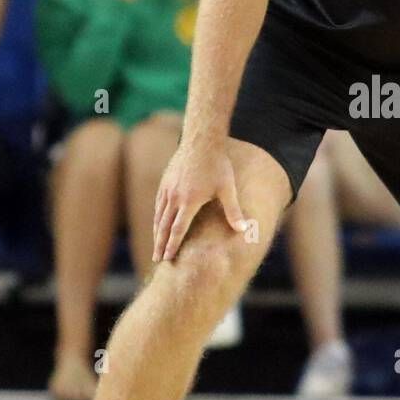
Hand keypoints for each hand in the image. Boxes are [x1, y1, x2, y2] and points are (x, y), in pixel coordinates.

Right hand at [153, 137, 247, 261]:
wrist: (201, 141)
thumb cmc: (218, 165)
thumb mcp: (227, 189)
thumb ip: (234, 211)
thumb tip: (243, 229)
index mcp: (189, 202)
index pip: (178, 230)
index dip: (172, 245)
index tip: (167, 258)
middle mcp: (174, 197)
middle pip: (164, 226)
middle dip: (160, 244)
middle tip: (156, 259)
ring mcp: (167, 189)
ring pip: (158, 215)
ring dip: (156, 232)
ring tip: (156, 245)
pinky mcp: (165, 181)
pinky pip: (158, 204)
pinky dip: (157, 216)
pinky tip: (158, 222)